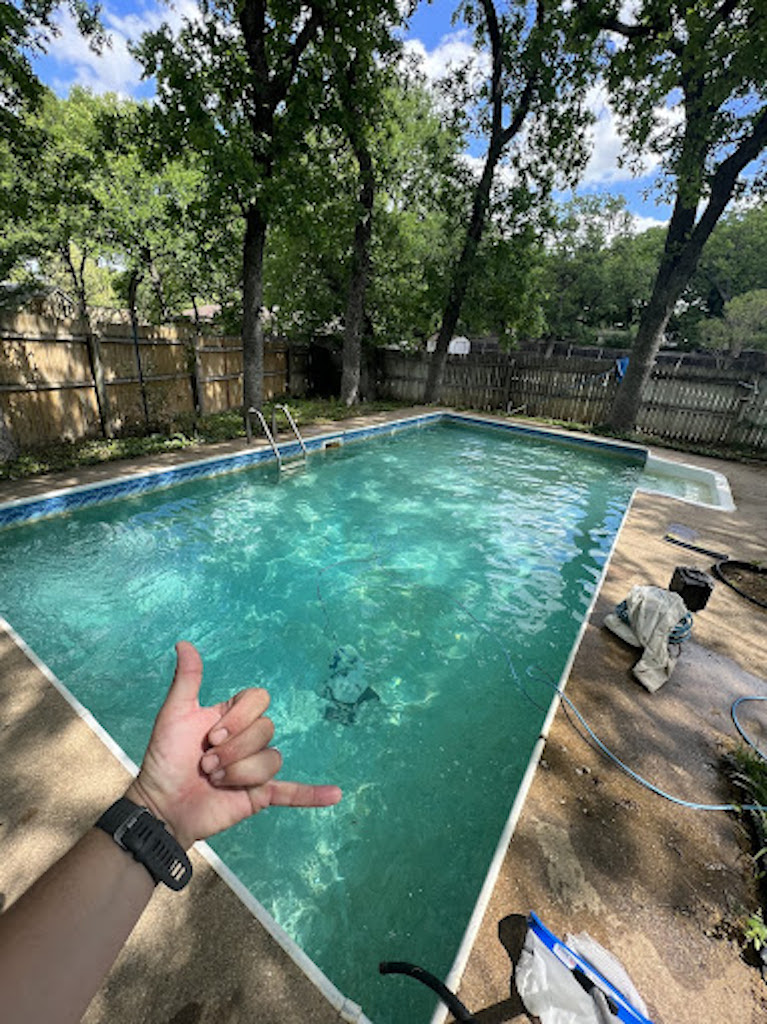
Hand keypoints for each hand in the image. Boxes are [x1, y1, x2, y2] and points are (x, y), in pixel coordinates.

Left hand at [126, 642, 341, 848]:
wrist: (161, 806)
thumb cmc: (164, 759)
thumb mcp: (174, 714)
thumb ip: (188, 680)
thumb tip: (184, 643)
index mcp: (232, 717)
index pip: (258, 701)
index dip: (240, 718)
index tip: (211, 736)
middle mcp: (247, 739)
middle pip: (266, 730)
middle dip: (234, 750)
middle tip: (207, 765)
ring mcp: (255, 767)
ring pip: (272, 758)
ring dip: (241, 772)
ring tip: (217, 782)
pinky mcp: (260, 794)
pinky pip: (292, 791)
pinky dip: (314, 794)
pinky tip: (335, 795)